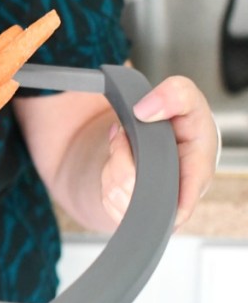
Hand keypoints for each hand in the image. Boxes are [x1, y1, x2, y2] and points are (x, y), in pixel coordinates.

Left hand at [101, 75, 218, 227]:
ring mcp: (154, 204)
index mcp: (196, 174)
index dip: (156, 198)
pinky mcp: (133, 207)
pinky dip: (107, 174)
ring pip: (115, 193)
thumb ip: (174, 95)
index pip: (178, 204)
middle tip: (127, 136)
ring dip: (112, 163)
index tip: (142, 165)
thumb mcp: (188, 97)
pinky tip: (122, 160)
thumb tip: (144, 111)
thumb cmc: (187, 121)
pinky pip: (107, 197)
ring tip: (127, 146)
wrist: (176, 131)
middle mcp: (176, 195)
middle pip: (132, 189)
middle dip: (120, 156)